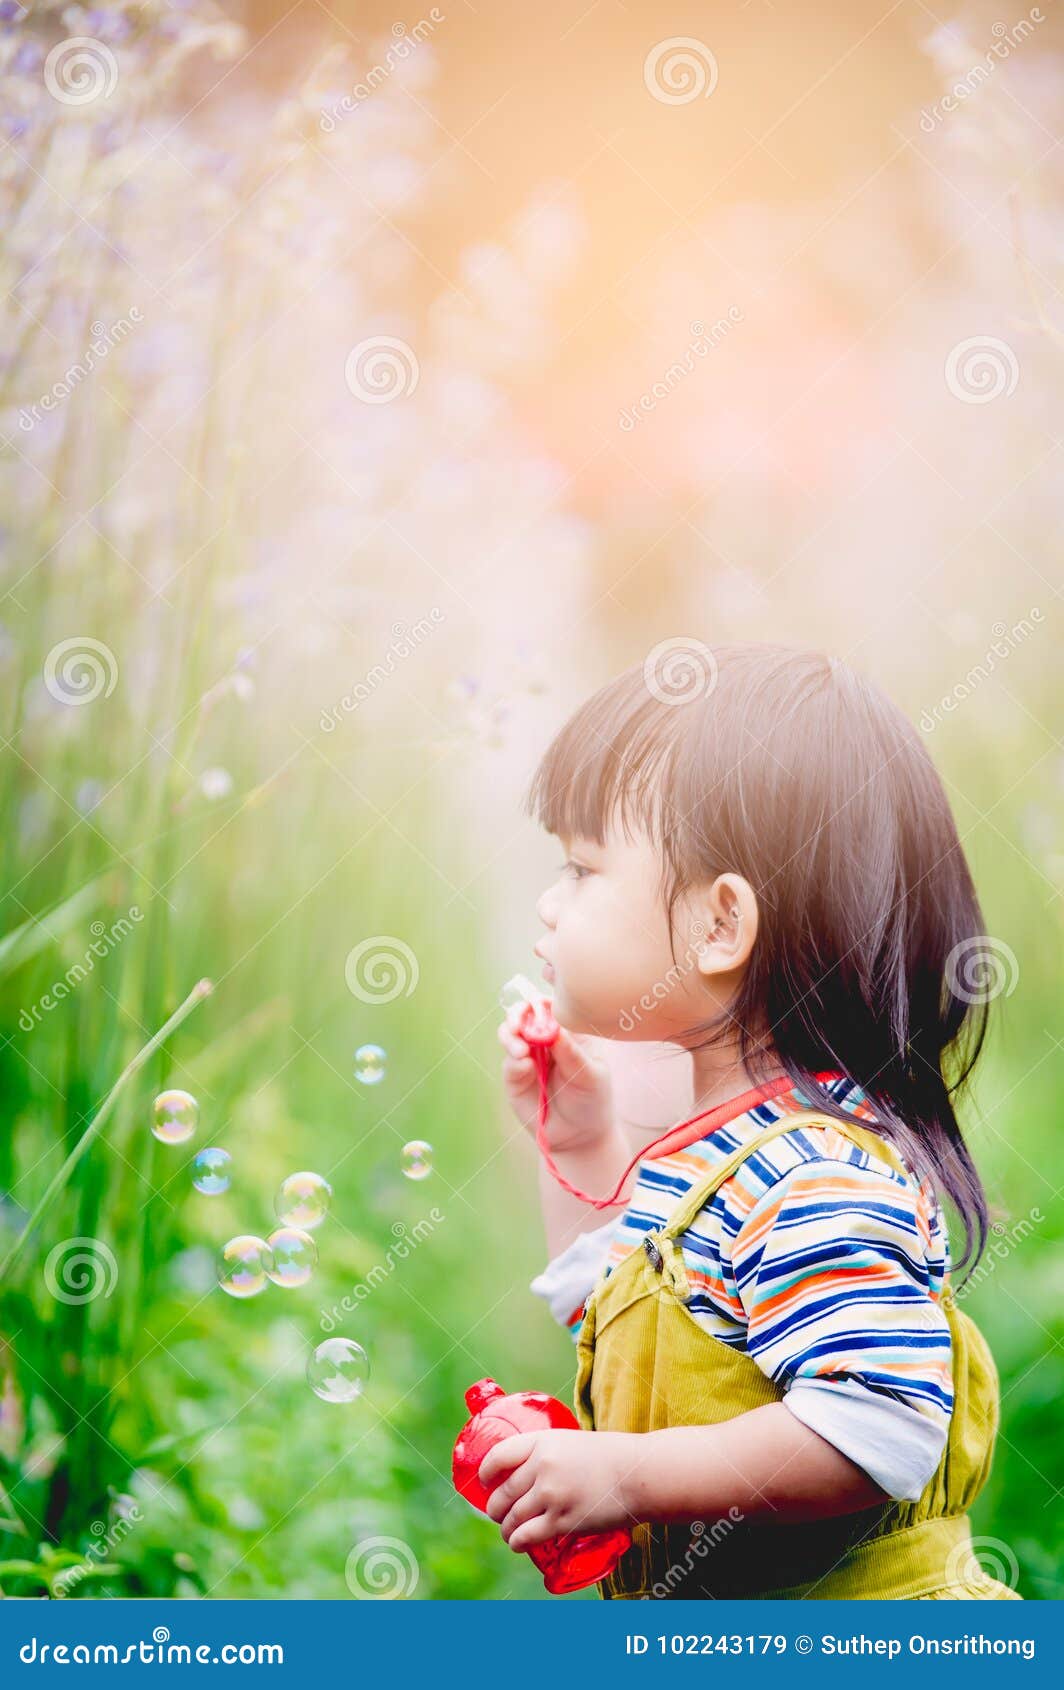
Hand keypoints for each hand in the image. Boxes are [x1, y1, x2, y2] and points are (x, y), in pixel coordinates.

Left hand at [478, 1429, 634, 1551]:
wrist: (638, 1473)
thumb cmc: (609, 1455)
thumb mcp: (571, 1441)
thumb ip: (549, 1453)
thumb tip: (531, 1469)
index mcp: (542, 1442)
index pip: (498, 1457)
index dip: (485, 1473)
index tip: (484, 1482)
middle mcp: (541, 1468)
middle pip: (502, 1494)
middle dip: (495, 1509)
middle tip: (498, 1513)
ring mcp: (551, 1496)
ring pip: (511, 1518)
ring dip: (505, 1529)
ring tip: (508, 1533)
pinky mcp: (562, 1521)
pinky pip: (527, 1536)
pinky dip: (517, 1542)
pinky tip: (518, 1544)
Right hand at [497, 1013, 614, 1153]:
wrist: (580, 1136)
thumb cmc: (592, 1100)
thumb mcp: (590, 1075)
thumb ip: (571, 1053)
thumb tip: (553, 1029)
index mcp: (567, 1033)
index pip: (549, 1007)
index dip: (539, 1002)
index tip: (535, 1006)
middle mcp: (544, 1041)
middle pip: (523, 1016)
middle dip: (517, 1015)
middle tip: (517, 1024)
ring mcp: (527, 1058)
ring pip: (509, 1035)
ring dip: (510, 1037)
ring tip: (521, 1050)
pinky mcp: (515, 1078)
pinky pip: (509, 1064)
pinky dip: (514, 1062)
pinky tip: (525, 1067)